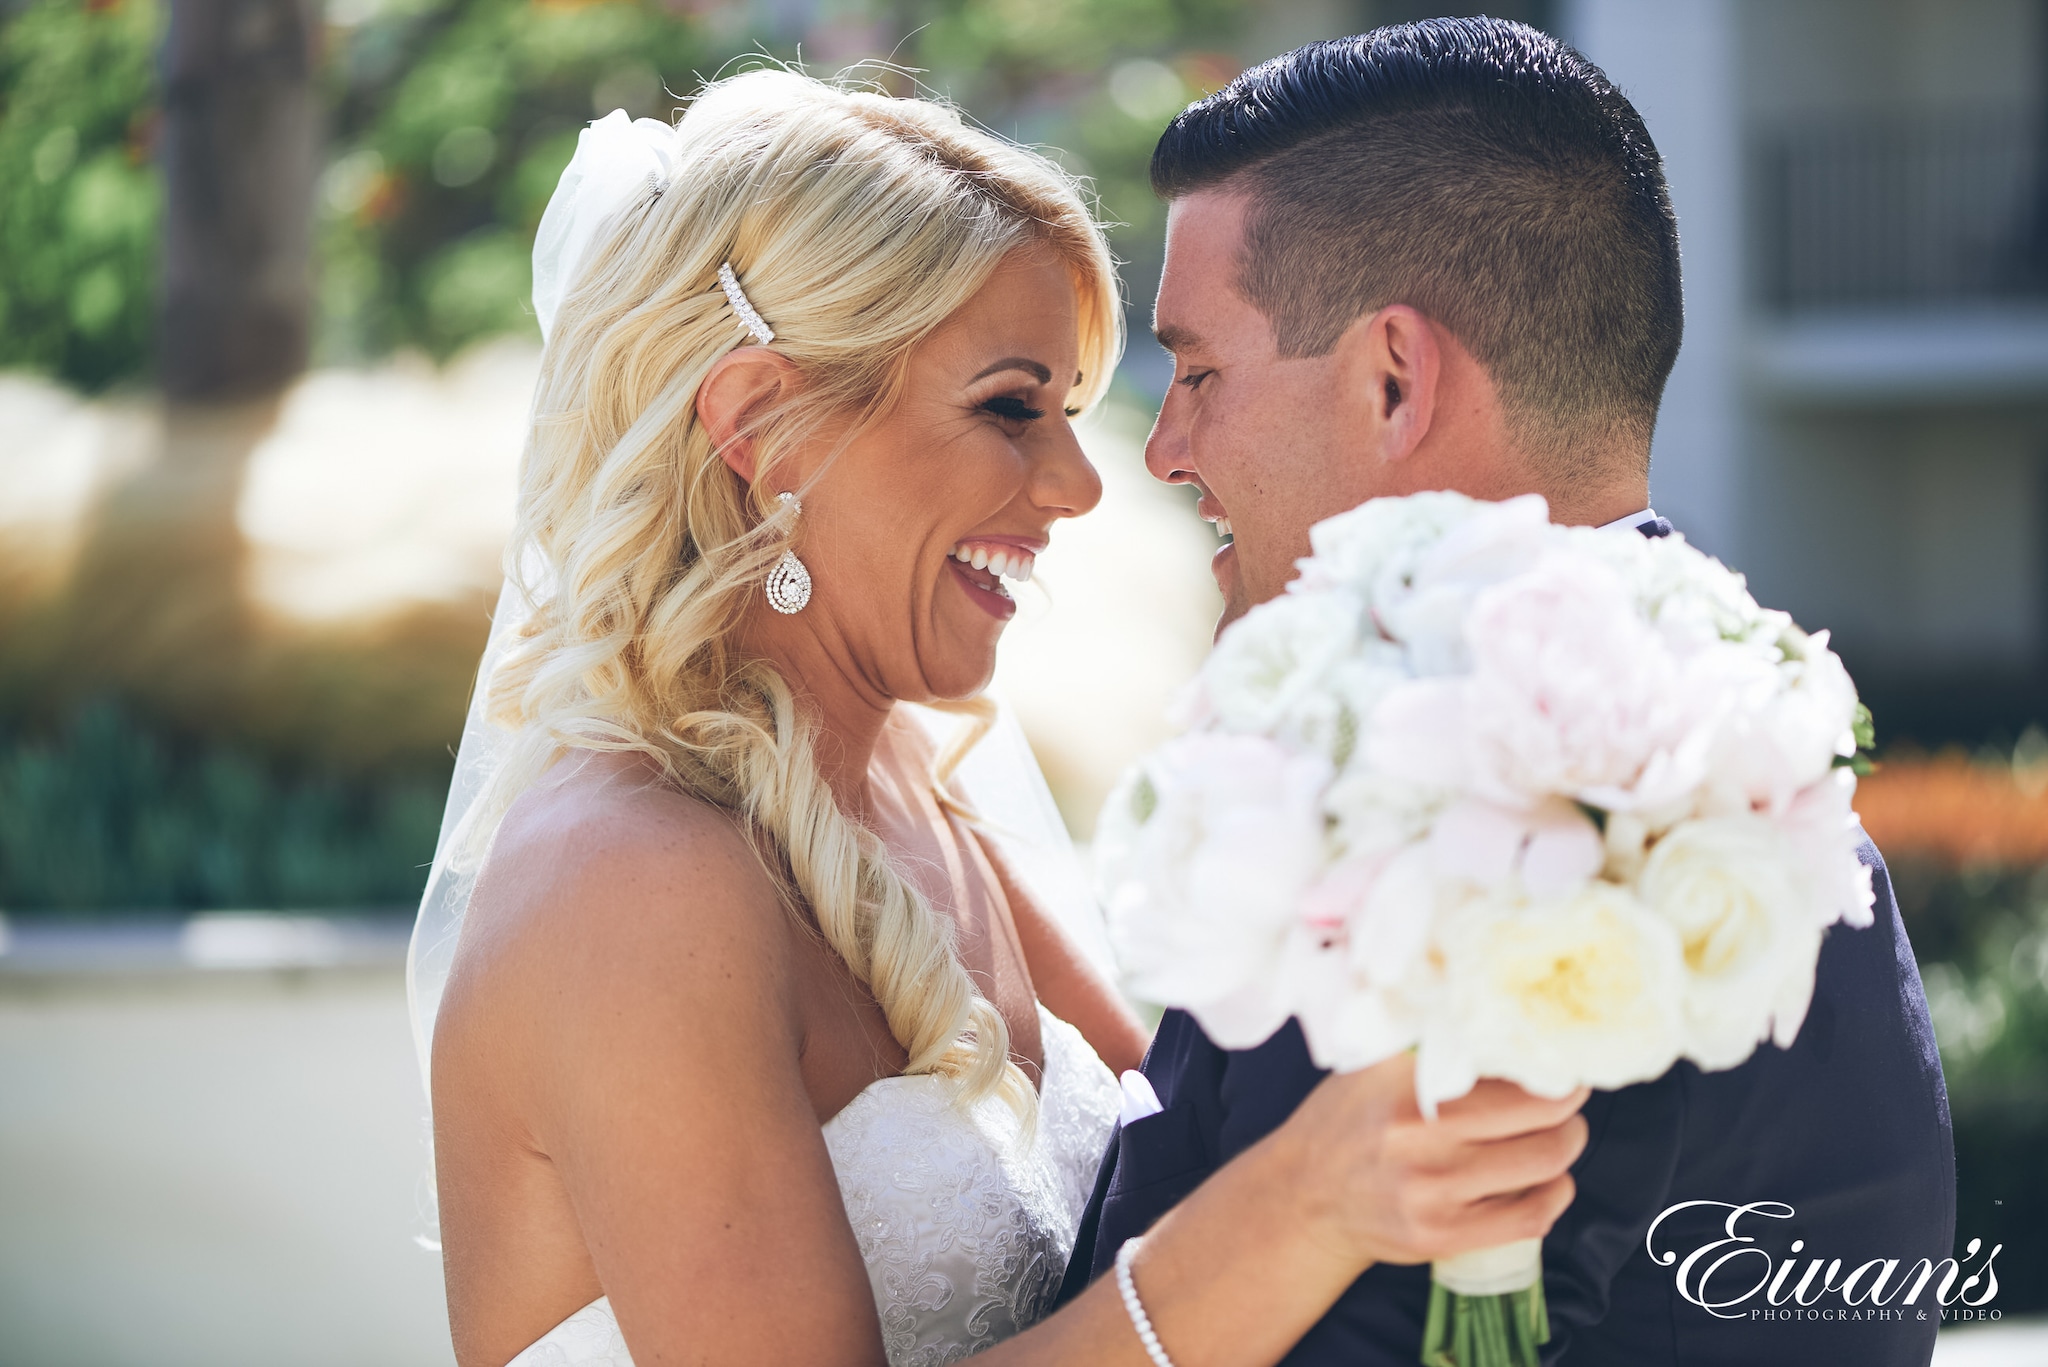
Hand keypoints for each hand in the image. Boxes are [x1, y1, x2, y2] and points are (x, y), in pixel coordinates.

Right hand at [1279, 1054, 1587, 1267]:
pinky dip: (1554, 1194)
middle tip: (1566, 1095)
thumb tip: (1488, 1009)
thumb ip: (1428, 1043)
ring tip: (1559, 1134)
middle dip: (1567, 1103)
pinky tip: (1546, 1180)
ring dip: (1566, 1145)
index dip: (1547, 1062)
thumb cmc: (1345, 1123)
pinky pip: (1532, 1216)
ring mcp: (1436, 1192)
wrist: (1306, 1196)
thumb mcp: (1373, 1067)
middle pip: (1543, 1114)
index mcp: (1408, 1086)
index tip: (1557, 1058)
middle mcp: (1423, 1139)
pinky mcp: (1445, 1235)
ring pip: (1546, 1163)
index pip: (1509, 1068)